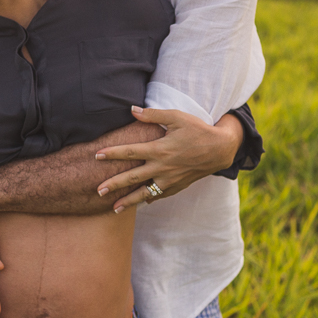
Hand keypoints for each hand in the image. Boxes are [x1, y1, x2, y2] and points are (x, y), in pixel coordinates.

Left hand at [95, 106, 242, 210]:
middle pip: (132, 178)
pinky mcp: (177, 186)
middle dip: (114, 185)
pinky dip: (148, 199)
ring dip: (128, 201)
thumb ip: (153, 115)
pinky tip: (140, 203)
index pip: (130, 152)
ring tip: (114, 208)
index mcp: (160, 149)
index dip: (112, 153)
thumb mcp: (177, 117)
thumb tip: (132, 109)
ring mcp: (170, 180)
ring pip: (145, 193)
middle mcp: (162, 167)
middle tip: (98, 190)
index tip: (97, 156)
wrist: (220, 149)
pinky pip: (159, 195)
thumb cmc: (198, 130)